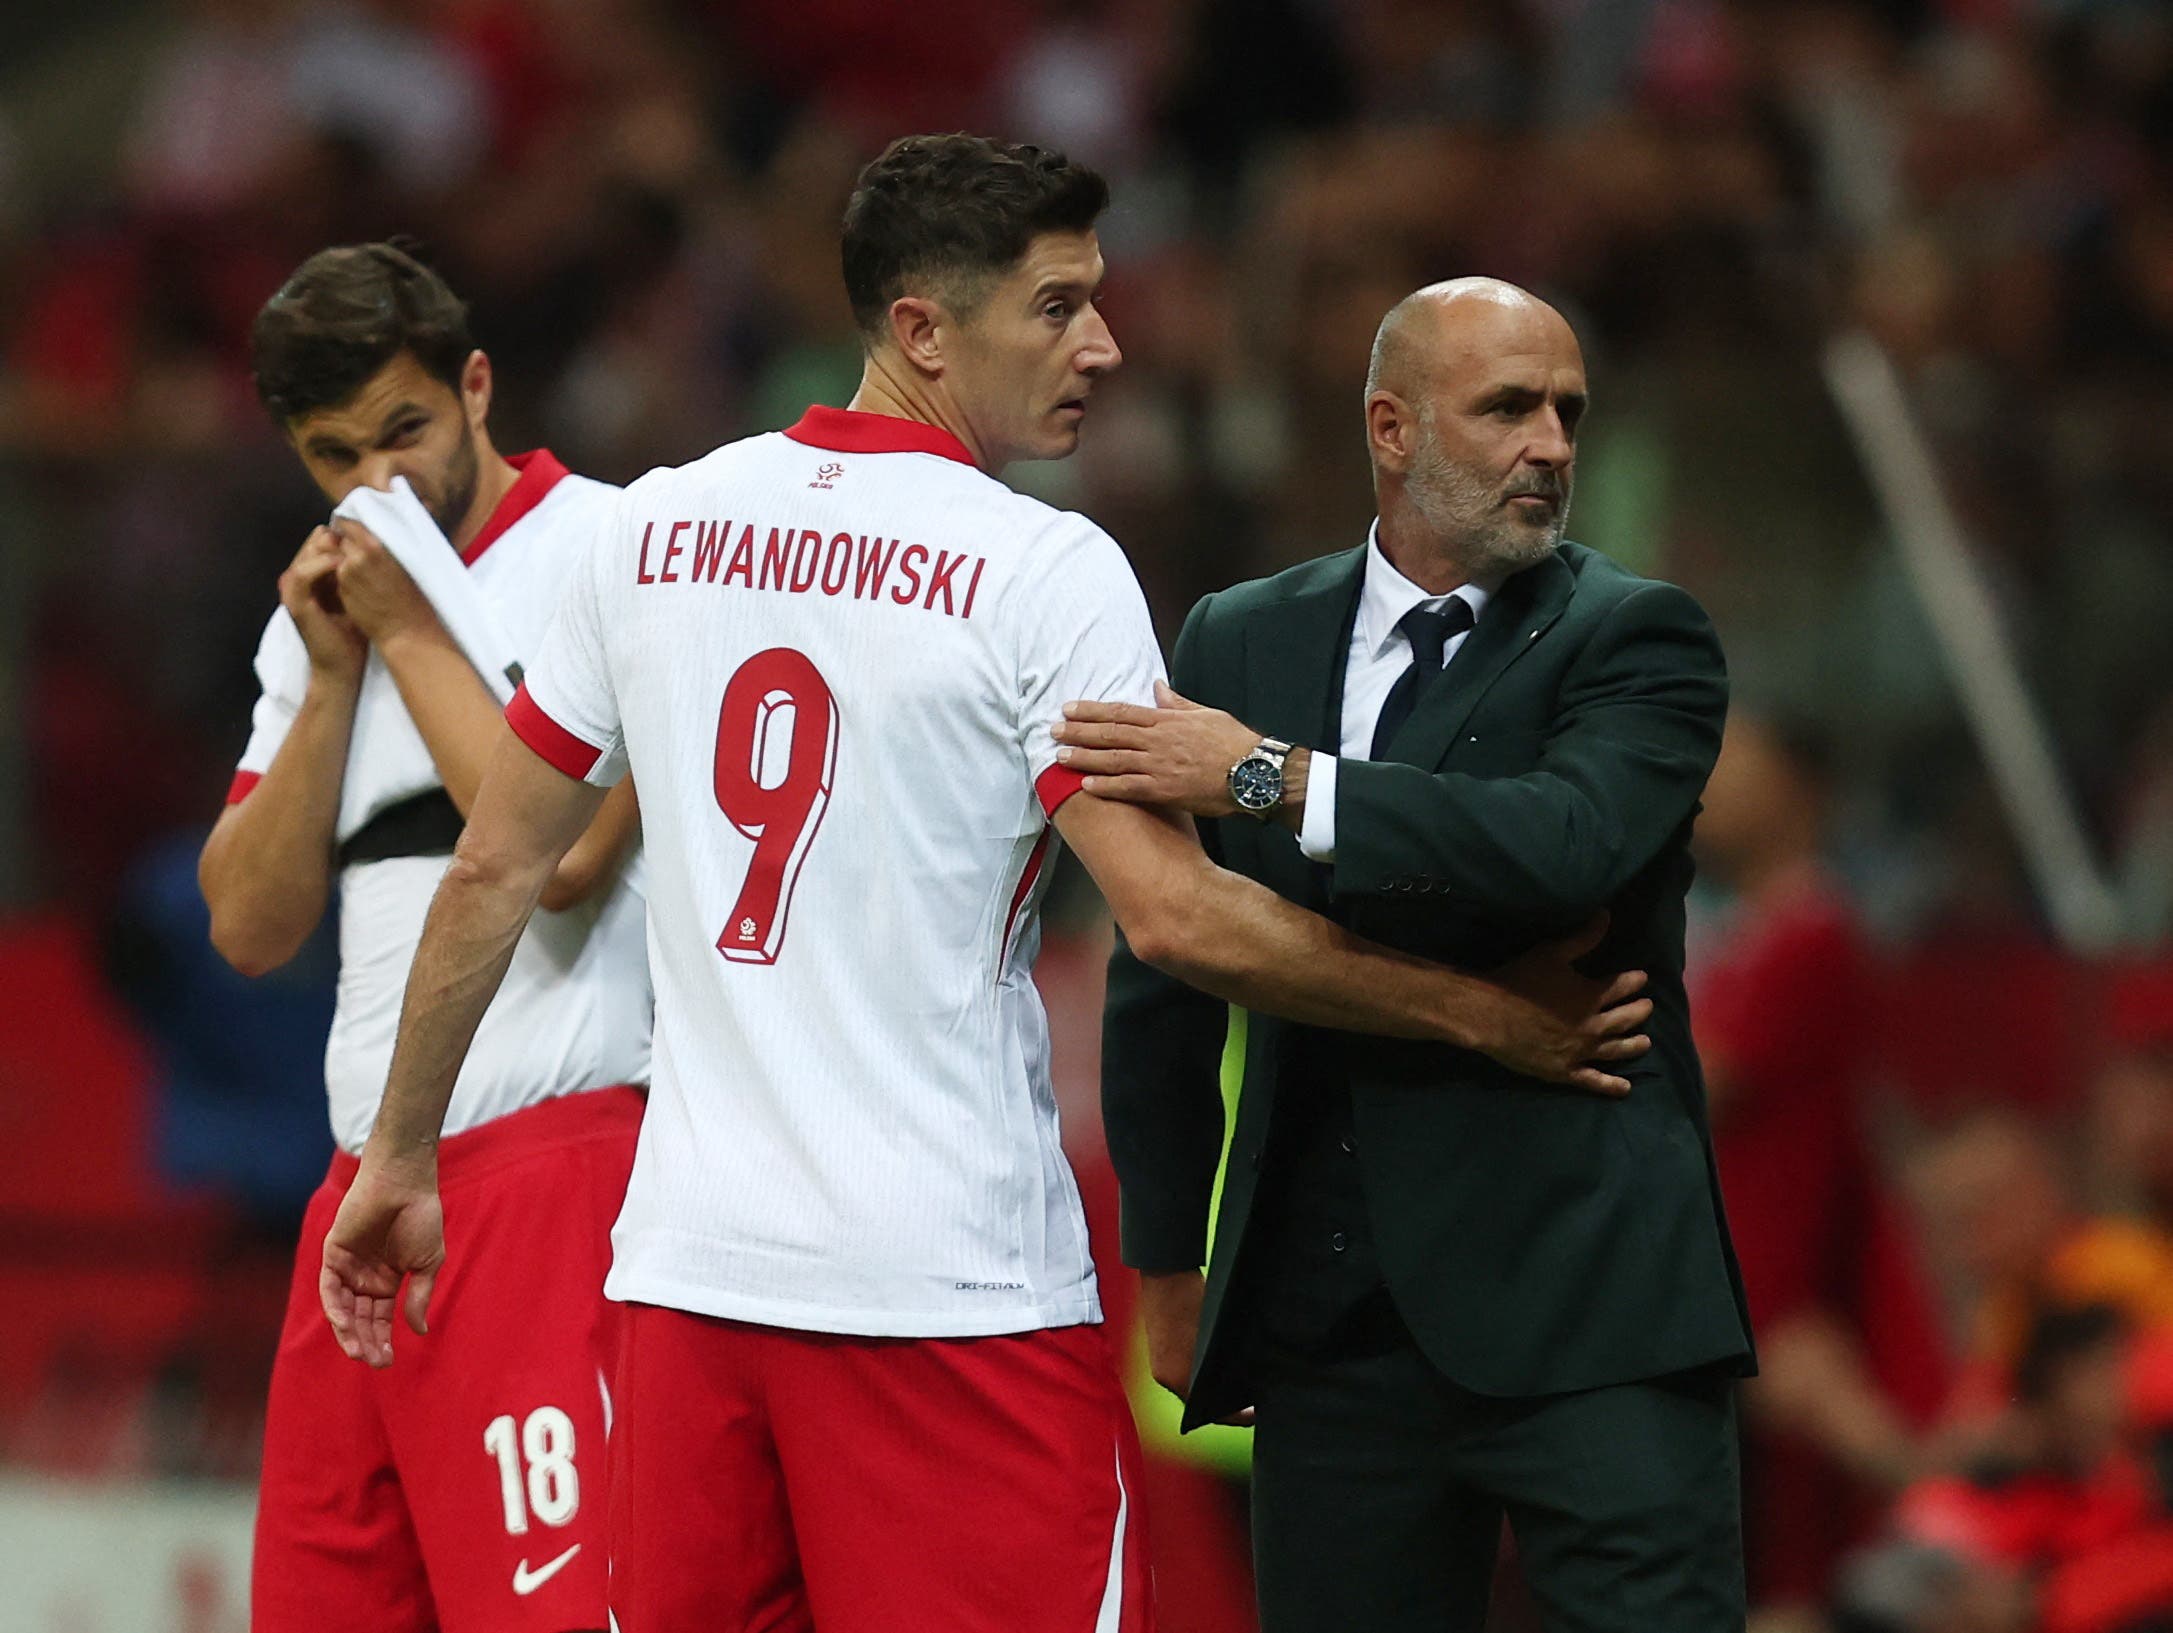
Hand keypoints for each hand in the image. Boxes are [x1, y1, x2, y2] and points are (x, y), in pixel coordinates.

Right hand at [277, 527, 365, 681]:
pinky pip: (301, 575)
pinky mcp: (295, 604)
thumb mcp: (357, 595)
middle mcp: (300, 581)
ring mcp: (294, 592)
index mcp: (313, 578)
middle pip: (311, 544)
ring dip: (325, 548)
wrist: (345, 664)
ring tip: (346, 547)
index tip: (362, 533)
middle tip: (352, 536)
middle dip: (332, 538)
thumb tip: (372, 546)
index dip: (340, 535)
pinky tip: (339, 562)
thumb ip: (357, 573)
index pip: (320, 543)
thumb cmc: (355, 632)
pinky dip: (318, 565)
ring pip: (304, 555)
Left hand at [320, 1149, 444, 1367]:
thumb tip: (419, 1331)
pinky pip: (330, 1288)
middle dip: (367, 1341)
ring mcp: (348, 1266)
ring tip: (359, 1353)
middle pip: (361, 1317)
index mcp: (388, 1279)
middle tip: (375, 1363)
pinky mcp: (333, 1253)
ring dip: (349, 1331)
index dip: (383, 1339)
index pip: (381, 1317)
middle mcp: (365, 1276)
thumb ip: (418, 1296)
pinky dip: (336, 1308)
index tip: (387, 1362)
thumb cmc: (421, 1217)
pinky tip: (346, 1325)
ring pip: (344, 1308)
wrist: (404, 1182)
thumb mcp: (427, 1263)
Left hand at [330, 519, 440, 646]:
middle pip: (338, 540)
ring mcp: (346, 575)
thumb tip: (365, 537)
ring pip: (335, 559)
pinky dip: (342, 578)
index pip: (348, 524)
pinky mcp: (341, 591)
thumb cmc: (413, 599)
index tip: (350, 531)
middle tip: (356, 554)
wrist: (406, 630)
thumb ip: (379, 549)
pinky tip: (358, 588)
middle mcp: (356, 557)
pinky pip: (336, 577)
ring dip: (340, 562)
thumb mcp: (401, 565)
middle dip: (343, 545)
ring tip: (358, 574)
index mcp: (375, 547)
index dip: (348, 527)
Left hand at [1054, 682, 1260, 816]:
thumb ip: (1177, 702)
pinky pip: (1129, 787)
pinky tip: (1085, 786)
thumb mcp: (1205, 713)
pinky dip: (1106, 786)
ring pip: (1113, 759)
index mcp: (1166, 720)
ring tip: (1060, 756)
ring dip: (1084, 758)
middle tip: (1053, 730)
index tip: (1070, 708)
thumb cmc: (1234, 742)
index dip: (1092, 710)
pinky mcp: (1164, 790)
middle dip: (1079, 731)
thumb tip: (1157, 686)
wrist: (1253, 771)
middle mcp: (1157, 740)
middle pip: (1110, 733)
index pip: (1121, 712)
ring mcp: (1159, 765)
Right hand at [1137, 1269, 1253, 1425]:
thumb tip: (1245, 1381)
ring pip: (1189, 1385)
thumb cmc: (1195, 1298)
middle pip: (1199, 1401)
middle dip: (1222, 1401)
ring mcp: (1160, 1365)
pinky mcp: (1158, 1352)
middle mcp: (1167, 1377)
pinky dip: (1197, 1370)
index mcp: (1181, 1378)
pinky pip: (1180, 1371)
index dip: (1235, 1415)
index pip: (1211, 1412)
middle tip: (1248, 1398)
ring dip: (1209, 1385)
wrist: (1166, 1272)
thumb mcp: (1219, 1335)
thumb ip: (1227, 1363)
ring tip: (1233, 1378)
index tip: (1253, 1413)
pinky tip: (1213, 1360)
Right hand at [1477, 914, 1652, 1095]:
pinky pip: (1594, 1080)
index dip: (1634, 981)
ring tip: (1645, 1042)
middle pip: (1626, 1019)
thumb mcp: (1552, 952)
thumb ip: (1583, 938)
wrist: (1490, 1015)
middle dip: (1640, 1011)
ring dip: (1634, 1044)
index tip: (1642, 978)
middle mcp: (1593, 1025)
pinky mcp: (1565, 1071)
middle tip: (1647, 1007)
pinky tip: (1624, 1087)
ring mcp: (1581, 1051)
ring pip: (1616, 1049)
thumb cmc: (1520, 980)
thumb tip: (1606, 916)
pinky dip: (1611, 1085)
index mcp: (1591, 995)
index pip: (1622, 986)